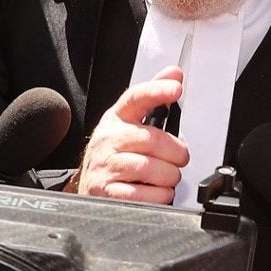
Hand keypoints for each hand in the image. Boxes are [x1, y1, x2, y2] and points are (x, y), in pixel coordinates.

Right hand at [75, 70, 189, 202]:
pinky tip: (155, 192)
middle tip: (179, 159)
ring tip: (164, 178)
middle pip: (154, 140)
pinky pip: (145, 195)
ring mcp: (105, 166)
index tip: (176, 88)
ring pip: (152, 169)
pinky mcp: (106, 192)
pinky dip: (159, 196)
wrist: (91, 188)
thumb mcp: (130, 125)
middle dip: (176, 154)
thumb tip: (174, 74)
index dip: (157, 90)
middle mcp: (107, 140)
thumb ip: (153, 99)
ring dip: (169, 178)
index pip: (136, 98)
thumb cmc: (116, 155)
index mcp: (116, 119)